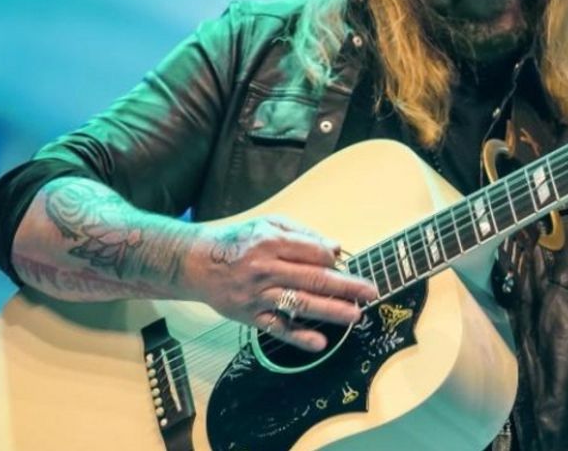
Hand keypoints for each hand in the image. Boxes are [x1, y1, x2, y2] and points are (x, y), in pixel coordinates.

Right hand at [181, 215, 380, 350]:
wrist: (197, 262)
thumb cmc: (239, 240)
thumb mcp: (268, 224)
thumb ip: (302, 234)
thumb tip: (335, 247)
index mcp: (271, 242)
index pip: (314, 252)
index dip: (333, 259)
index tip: (344, 264)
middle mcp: (265, 269)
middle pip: (313, 278)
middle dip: (346, 286)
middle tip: (370, 292)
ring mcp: (258, 295)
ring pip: (300, 304)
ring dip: (330, 311)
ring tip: (355, 315)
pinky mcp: (250, 315)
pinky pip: (277, 328)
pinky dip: (298, 337)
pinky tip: (320, 343)